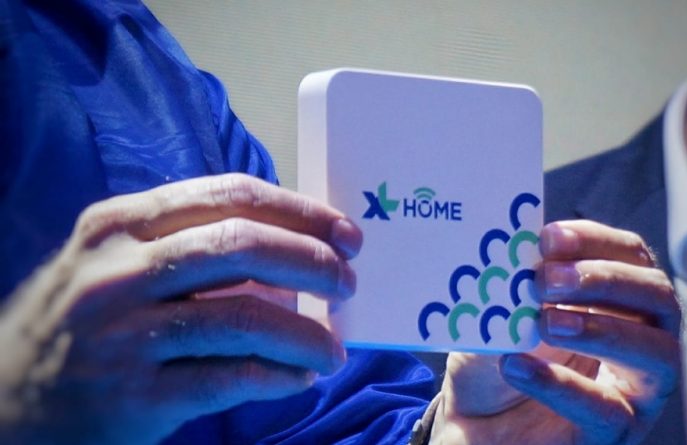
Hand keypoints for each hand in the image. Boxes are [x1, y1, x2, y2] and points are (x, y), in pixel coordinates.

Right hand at [0, 173, 361, 444]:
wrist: (7, 400)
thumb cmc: (80, 320)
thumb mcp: (116, 261)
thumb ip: (189, 242)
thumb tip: (291, 247)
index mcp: (121, 223)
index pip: (230, 196)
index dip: (300, 212)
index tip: (345, 233)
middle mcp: (119, 269)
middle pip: (242, 246)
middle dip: (312, 261)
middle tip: (347, 283)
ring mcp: (124, 333)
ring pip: (244, 317)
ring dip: (306, 334)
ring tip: (333, 350)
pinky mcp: (136, 395)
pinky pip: (230, 378)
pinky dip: (277, 376)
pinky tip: (298, 377)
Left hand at [431, 220, 680, 444]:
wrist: (473, 425)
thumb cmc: (497, 361)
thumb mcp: (501, 314)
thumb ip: (514, 285)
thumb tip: (513, 251)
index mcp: (618, 301)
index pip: (632, 257)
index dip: (596, 241)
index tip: (548, 239)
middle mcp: (641, 342)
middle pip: (659, 297)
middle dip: (604, 280)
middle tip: (547, 280)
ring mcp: (634, 392)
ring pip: (658, 354)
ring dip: (603, 329)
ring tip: (546, 324)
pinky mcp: (612, 435)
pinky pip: (605, 411)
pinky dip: (561, 384)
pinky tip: (517, 365)